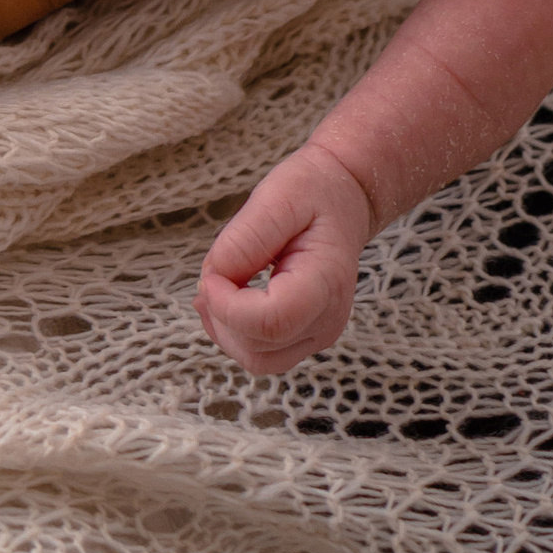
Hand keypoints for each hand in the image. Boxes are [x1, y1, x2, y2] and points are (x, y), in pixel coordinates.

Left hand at [197, 137, 371, 372]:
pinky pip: (263, 353)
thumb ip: (246, 238)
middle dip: (221, 317)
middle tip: (208, 273)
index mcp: (326, 282)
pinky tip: (224, 299)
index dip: (228, 306)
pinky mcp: (305, 336)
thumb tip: (214, 277)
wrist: (345, 198)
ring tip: (212, 286)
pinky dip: (235, 333)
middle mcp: (328, 320)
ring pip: (257, 360)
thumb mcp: (279, 196)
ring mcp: (319, 334)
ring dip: (224, 330)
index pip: (272, 322)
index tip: (209, 274)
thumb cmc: (314, 192)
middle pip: (260, 349)